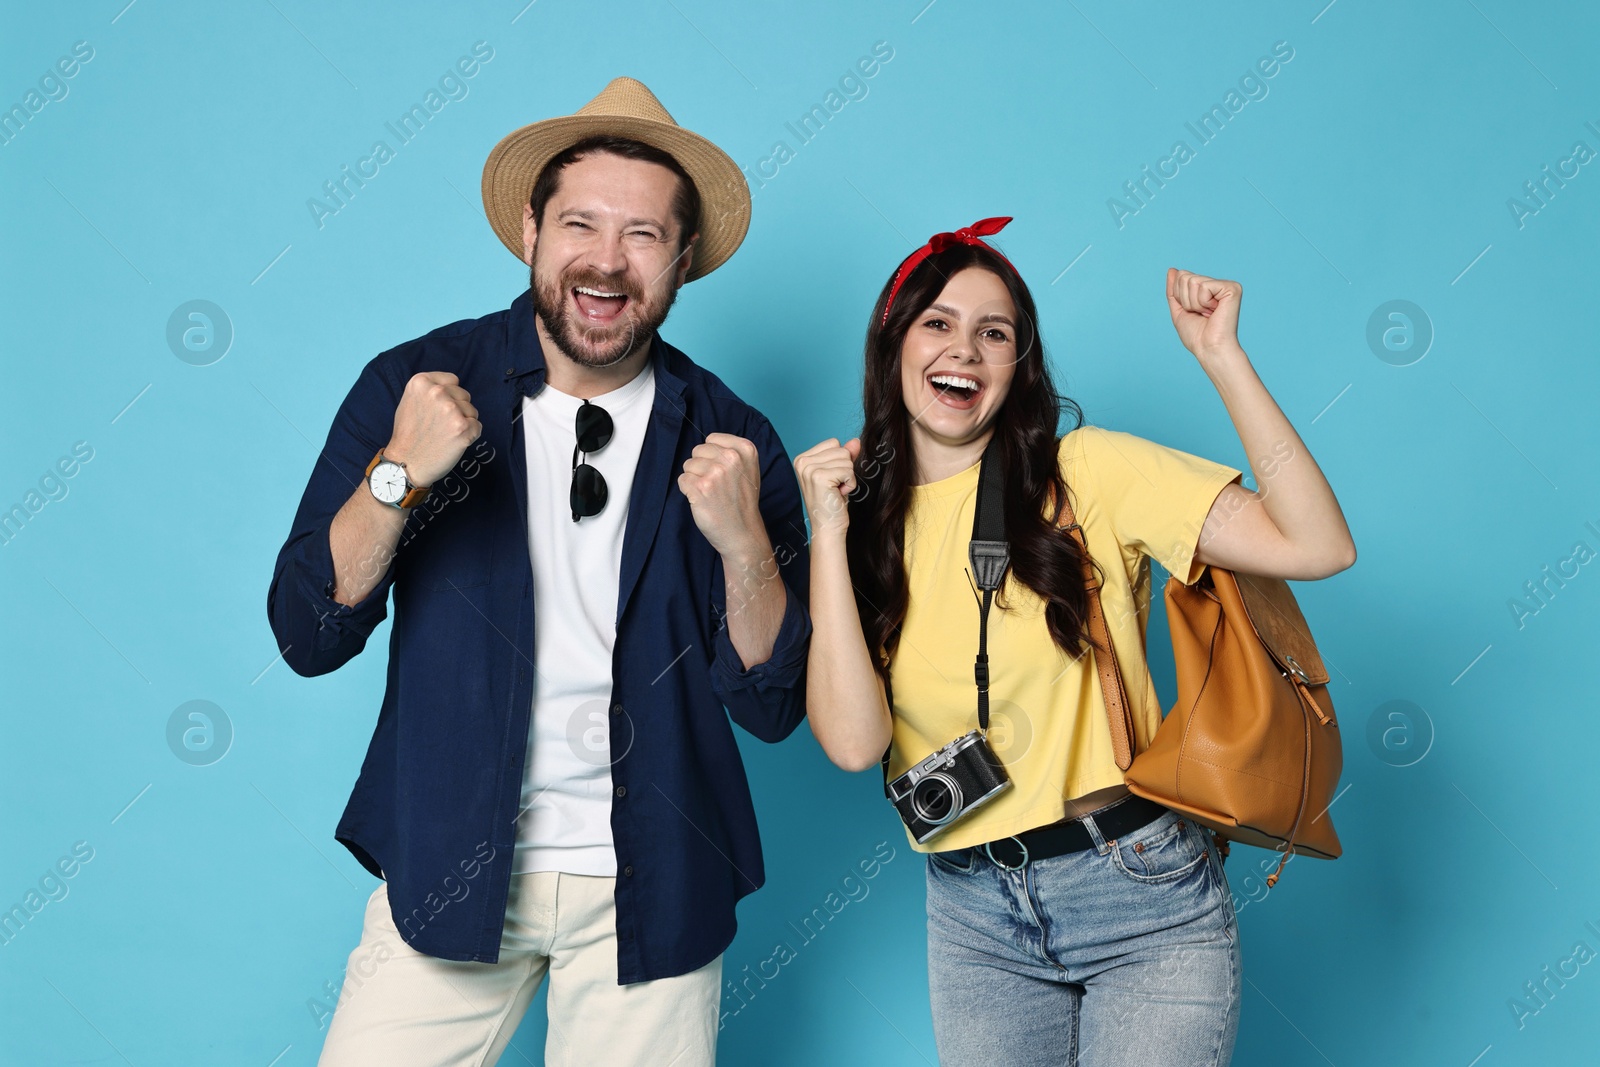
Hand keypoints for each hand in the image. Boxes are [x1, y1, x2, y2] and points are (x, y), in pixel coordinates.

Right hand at [385, 372, 481, 486]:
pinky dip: (469, 436)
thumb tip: (452, 388)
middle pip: (464, 395)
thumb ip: (430, 390)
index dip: (449, 396)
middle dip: (457, 409)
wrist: (406, 463)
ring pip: (472, 411)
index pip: (452, 380)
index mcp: (421, 382)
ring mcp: (450, 410)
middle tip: (439, 426)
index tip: (437, 409)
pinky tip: (453, 442)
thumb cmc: (409, 434)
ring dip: (463, 423)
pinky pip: (477, 427)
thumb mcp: (410, 400)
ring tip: (444, 435)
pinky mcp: (462, 428)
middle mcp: (436, 392)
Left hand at [678, 433, 767, 559]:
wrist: (743, 532)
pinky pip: (682, 480)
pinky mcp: (700, 488)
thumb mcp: (748, 468)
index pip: (712, 439)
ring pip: (688, 465)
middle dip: (702, 466)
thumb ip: (731, 451)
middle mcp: (731, 458)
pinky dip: (688, 491)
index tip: (723, 471)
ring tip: (710, 493)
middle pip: (698, 451)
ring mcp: (715, 473)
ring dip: (695, 479)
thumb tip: (706, 443)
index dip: (712, 455)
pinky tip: (702, 500)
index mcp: (745, 449)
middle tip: (716, 485)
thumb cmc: (742, 501)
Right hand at [793, 438, 860, 537]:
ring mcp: (809, 469)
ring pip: (847, 460)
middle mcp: (802, 461)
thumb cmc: (833, 502)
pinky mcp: (819, 477)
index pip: (834, 442)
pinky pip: (849, 471)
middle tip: (834, 488)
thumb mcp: (839, 473)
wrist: (828, 527)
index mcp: (802, 458)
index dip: (840, 461)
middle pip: (841, 450)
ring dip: (848, 477)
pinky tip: (838, 494)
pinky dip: (850, 484)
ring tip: (835, 491)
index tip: (831, 479)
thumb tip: (856, 441)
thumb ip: (845, 455)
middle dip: (845, 469)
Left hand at [1166, 268, 1242, 359]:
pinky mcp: (1232, 288)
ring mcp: (1226, 285)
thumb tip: (1172, 269)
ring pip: (1193, 281)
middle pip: (1185, 277)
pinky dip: (1203, 302)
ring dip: (1194, 303)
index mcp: (1206, 289)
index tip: (1193, 311)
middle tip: (1200, 313)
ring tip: (1207, 314)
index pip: (1182, 276)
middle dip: (1186, 299)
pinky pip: (1204, 286)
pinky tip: (1214, 311)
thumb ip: (1174, 290)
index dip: (1180, 296)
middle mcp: (1217, 284)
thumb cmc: (1196, 335)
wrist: (1208, 348)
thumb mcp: (1179, 309)